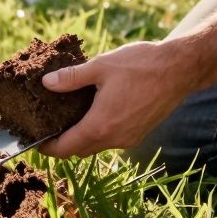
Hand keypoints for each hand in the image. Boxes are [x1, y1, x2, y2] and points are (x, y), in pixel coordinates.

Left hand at [36, 40, 202, 158]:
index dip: (47, 148)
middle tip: (49, 127)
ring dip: (82, 138)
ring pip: (97, 146)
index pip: (66, 149)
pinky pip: (112, 140)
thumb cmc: (141, 66)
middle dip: (62, 144)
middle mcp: (114, 139)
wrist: (181, 69)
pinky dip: (99, 132)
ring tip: (70, 118)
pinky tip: (95, 113)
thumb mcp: (100, 67)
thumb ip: (71, 78)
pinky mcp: (140, 134)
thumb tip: (47, 83)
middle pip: (80, 150)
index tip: (35, 141)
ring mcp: (129, 138)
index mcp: (100, 125)